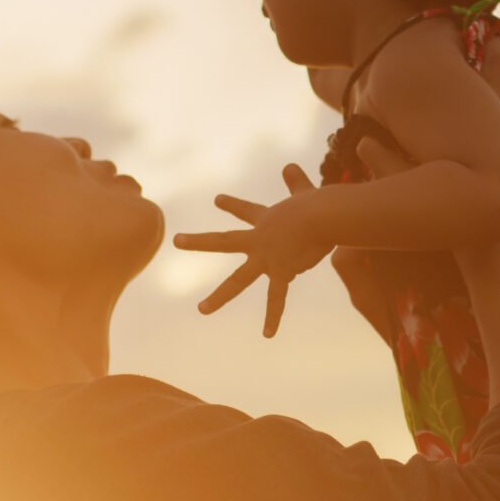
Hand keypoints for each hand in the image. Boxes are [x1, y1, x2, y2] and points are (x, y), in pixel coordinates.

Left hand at [171, 164, 332, 337]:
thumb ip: (296, 181)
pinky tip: (267, 335)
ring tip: (201, 310)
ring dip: (218, 297)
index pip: (245, 211)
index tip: (216, 200)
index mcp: (266, 220)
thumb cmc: (317, 205)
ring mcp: (266, 259)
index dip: (231, 205)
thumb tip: (288, 166)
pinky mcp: (281, 273)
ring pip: (238, 281)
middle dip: (199, 242)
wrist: (322, 218)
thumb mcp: (304, 191)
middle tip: (177, 240)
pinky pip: (276, 299)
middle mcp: (259, 240)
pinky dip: (273, 318)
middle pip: (223, 241)